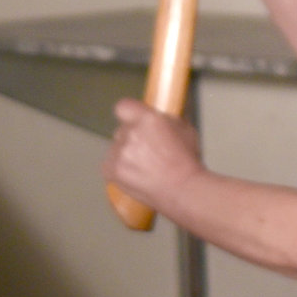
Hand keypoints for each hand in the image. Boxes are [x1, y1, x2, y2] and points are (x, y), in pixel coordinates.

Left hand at [103, 99, 204, 213]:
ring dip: (126, 154)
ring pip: (116, 148)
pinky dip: (119, 169)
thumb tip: (159, 115)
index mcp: (148, 119)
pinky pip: (109, 164)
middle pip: (122, 130)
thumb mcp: (185, 129)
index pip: (123, 107)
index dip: (129, 114)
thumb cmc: (186, 163)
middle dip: (132, 138)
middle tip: (148, 150)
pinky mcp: (112, 170)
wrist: (183, 190)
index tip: (133, 119)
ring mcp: (119, 152)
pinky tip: (135, 175)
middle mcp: (131, 133)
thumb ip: (166, 119)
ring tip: (145, 167)